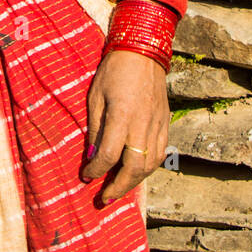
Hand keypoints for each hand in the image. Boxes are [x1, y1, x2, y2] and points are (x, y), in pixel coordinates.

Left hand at [80, 49, 169, 203]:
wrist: (143, 52)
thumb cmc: (114, 70)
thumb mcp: (95, 95)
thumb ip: (95, 127)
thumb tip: (91, 154)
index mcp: (122, 117)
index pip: (108, 155)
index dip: (95, 171)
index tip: (86, 176)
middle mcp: (142, 125)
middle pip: (134, 168)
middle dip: (118, 187)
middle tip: (104, 198)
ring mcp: (157, 126)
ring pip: (150, 165)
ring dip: (134, 182)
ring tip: (119, 188)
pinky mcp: (165, 124)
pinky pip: (159, 154)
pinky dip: (148, 168)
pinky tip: (136, 171)